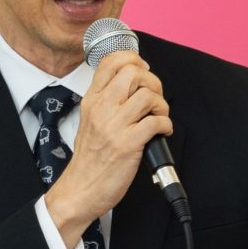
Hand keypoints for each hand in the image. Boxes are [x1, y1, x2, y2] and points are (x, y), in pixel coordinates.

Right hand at [43, 51, 171, 248]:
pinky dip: (166, 125)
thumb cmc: (90, 159)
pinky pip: (157, 122)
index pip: (110, 62)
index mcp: (92, 100)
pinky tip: (161, 132)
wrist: (81, 189)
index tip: (142, 71)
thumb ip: (106, 100)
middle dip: (152, 81)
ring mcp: (114, 126)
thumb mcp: (89, 121)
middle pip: (133, 72)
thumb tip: (132, 84)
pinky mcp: (128, 144)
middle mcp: (102, 109)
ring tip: (157, 117)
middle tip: (153, 98)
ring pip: (148, 95)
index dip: (133, 59)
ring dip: (161, 105)